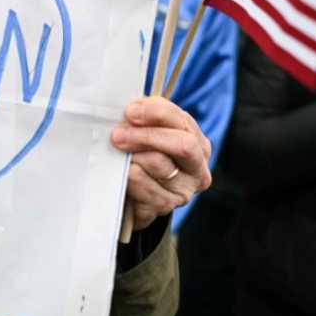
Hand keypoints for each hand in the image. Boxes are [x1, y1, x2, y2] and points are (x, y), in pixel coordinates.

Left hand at [110, 96, 211, 231]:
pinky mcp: (164, 206)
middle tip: (118, 134)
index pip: (182, 121)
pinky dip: (129, 175)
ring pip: (158, 163)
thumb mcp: (150, 131)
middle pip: (181, 144)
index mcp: (198, 144)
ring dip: (133, 155)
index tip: (130, 111)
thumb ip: (147, 118)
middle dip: (146, 135)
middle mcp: (198, 169)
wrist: (137, 195)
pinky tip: (122, 172)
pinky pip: (144, 186)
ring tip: (118, 152)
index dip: (155, 113)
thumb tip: (132, 109)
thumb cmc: (145, 154)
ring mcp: (183, 191)